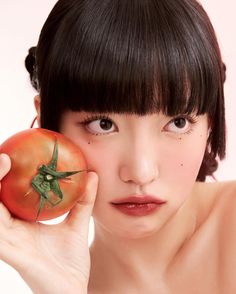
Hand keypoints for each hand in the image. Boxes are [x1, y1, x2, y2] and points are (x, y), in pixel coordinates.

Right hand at [0, 153, 97, 293]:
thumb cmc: (69, 262)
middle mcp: (10, 230)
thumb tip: (93, 174)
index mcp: (22, 223)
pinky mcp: (10, 251)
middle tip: (5, 154)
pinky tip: (0, 190)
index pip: (8, 194)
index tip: (15, 152)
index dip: (6, 175)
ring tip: (3, 162)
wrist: (71, 290)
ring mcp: (7, 241)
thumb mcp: (77, 224)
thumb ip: (83, 200)